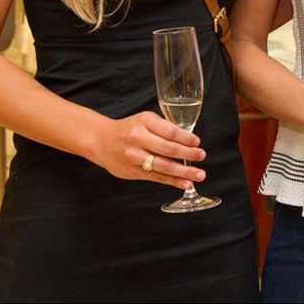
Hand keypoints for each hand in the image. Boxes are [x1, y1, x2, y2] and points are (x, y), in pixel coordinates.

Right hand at [90, 111, 205, 189]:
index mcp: (144, 122)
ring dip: (184, 171)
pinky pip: (156, 177)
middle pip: (168, 149)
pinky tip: (185, 184)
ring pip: (163, 166)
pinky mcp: (133, 172)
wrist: (101, 141)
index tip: (197, 142)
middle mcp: (138, 139)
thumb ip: (164, 127)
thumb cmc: (129, 129)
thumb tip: (190, 140)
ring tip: (199, 174)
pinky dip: (173, 181)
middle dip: (188, 154)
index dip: (186, 138)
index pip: (169, 131)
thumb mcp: (145, 120)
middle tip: (202, 156)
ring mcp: (134, 157)